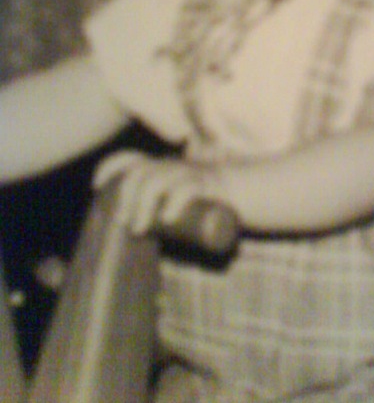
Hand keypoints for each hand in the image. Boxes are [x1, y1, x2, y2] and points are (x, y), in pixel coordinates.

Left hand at [93, 150, 224, 235]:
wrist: (248, 192)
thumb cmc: (206, 203)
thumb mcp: (177, 203)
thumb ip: (158, 217)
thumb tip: (128, 243)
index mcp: (163, 168)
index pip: (131, 159)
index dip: (110, 166)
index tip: (96, 185)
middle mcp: (173, 167)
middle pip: (140, 172)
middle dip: (125, 195)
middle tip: (122, 221)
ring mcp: (191, 173)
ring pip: (158, 180)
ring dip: (142, 204)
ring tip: (139, 228)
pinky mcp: (209, 185)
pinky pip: (188, 188)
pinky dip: (174, 202)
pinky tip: (168, 218)